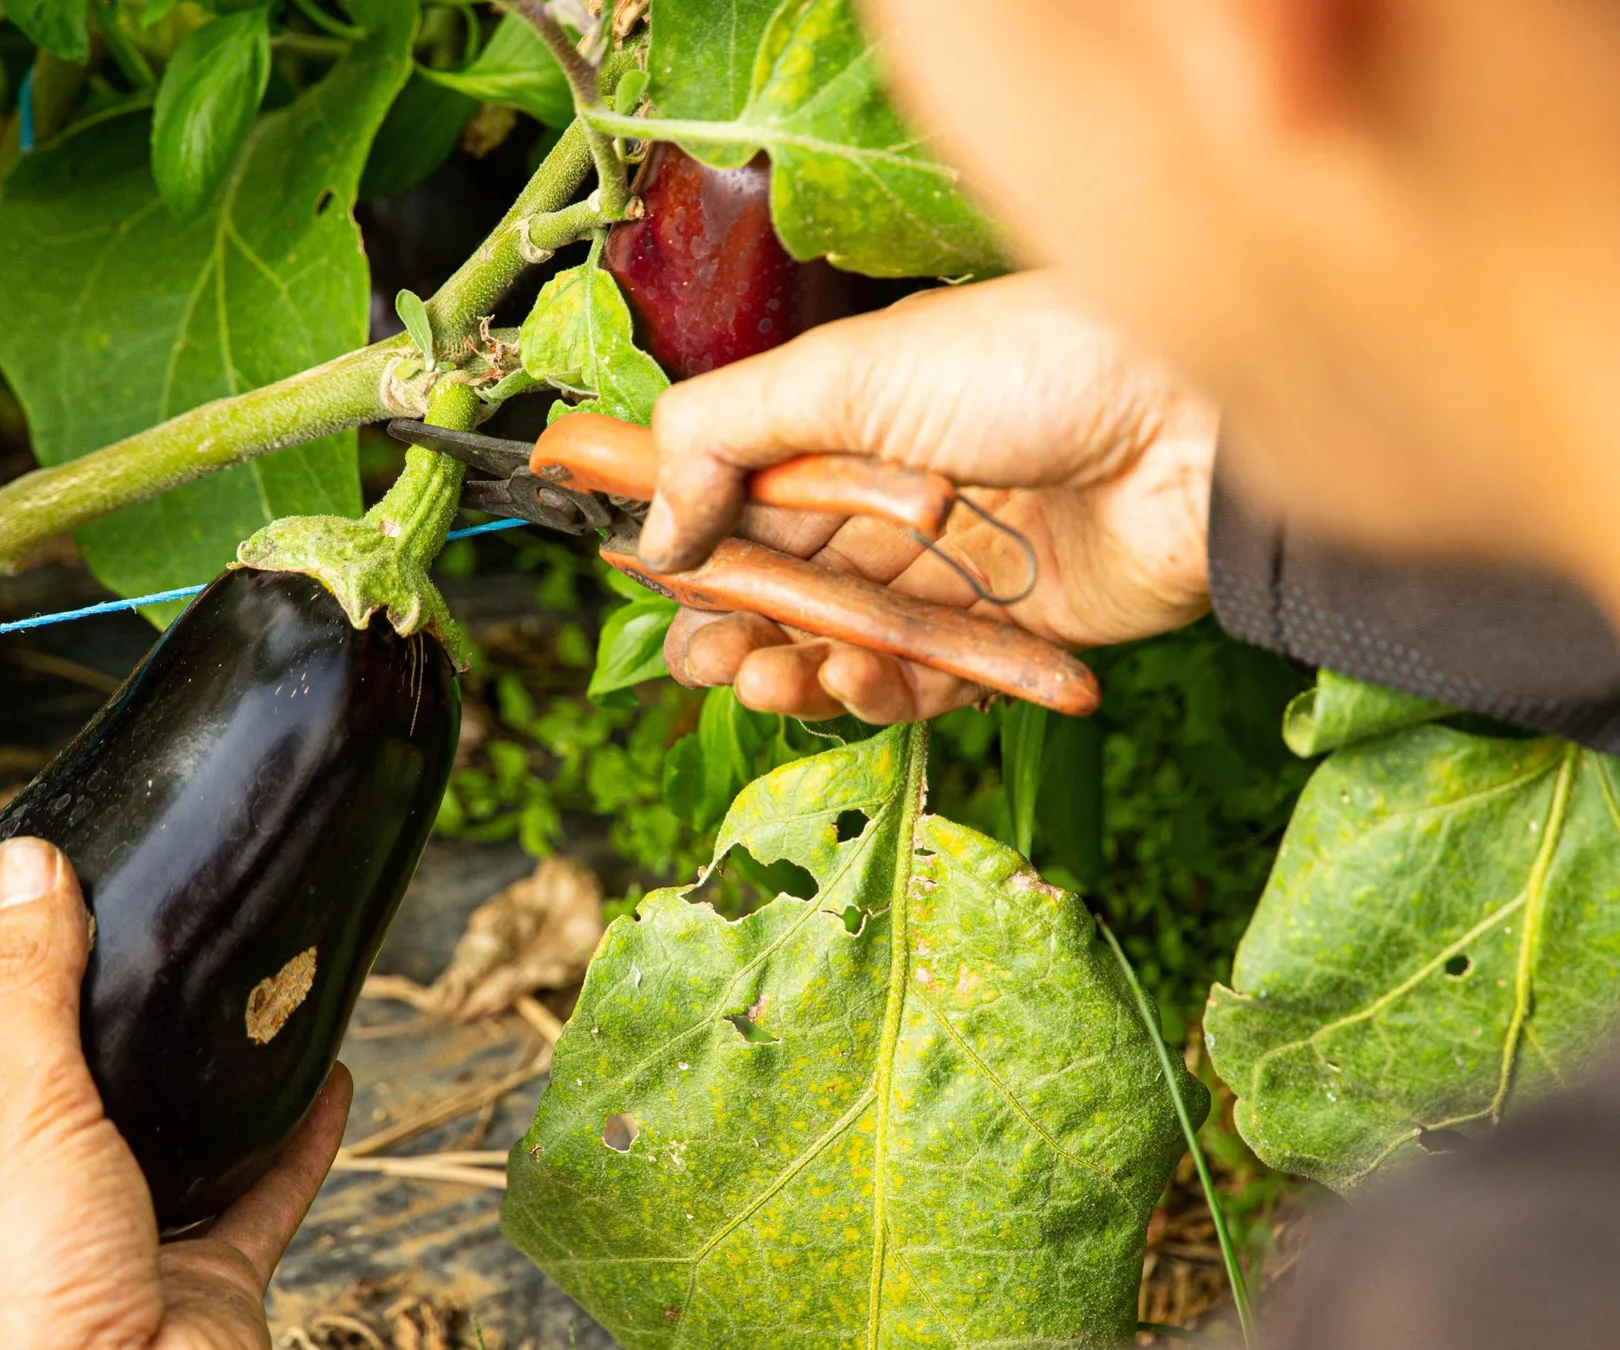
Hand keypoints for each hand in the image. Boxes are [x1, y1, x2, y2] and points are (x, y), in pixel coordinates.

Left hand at [0, 837, 351, 1349]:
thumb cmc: (39, 1309)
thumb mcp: (23, 1120)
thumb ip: (32, 994)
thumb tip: (26, 870)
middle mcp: (25, 1246)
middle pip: (39, 1145)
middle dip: (79, 1076)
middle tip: (114, 988)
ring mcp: (123, 1264)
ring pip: (162, 1169)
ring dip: (198, 1106)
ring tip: (221, 1022)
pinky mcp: (210, 1285)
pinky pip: (263, 1199)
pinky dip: (297, 1142)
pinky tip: (325, 1081)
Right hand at [638, 270, 1217, 722]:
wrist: (1196, 426)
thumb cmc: (1032, 367)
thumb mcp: (853, 371)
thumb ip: (729, 431)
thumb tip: (654, 525)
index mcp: (852, 422)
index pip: (743, 493)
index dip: (693, 541)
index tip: (651, 578)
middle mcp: (896, 499)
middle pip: (787, 577)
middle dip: (732, 621)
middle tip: (702, 657)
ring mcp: (952, 572)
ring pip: (844, 638)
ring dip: (791, 666)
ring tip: (763, 679)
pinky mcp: (1008, 636)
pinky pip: (924, 683)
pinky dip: (878, 693)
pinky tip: (849, 681)